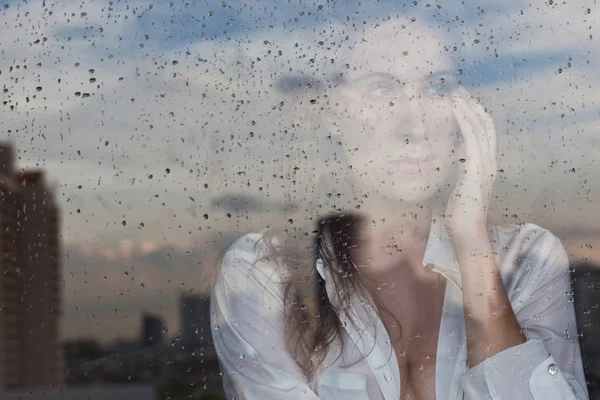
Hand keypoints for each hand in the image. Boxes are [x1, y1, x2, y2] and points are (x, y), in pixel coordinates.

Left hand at [444, 86, 496, 241]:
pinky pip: (471, 139)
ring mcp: (485, 165)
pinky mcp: (475, 169)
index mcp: (486, 165)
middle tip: (458, 89)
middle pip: (486, 125)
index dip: (476, 114)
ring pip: (480, 128)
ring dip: (467, 108)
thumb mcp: (461, 187)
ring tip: (455, 94)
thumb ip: (462, 172)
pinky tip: (455, 110)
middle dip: (472, 105)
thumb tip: (454, 161)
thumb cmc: (460, 214)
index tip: (462, 100)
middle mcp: (489, 162)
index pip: (485, 133)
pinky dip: (464, 121)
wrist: (466, 231)